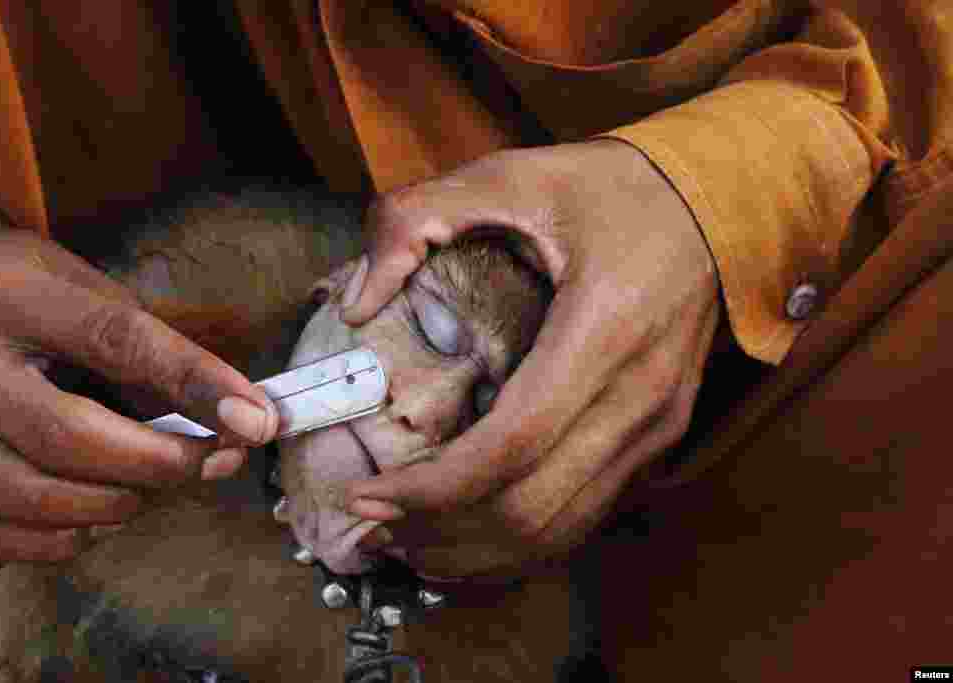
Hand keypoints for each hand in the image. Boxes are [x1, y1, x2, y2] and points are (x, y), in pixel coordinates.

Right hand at [0, 181, 276, 561]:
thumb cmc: (23, 293)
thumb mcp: (84, 288)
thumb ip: (147, 350)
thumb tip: (233, 417)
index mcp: (8, 295)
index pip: (117, 342)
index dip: (197, 385)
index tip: (256, 419)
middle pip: (69, 436)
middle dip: (161, 463)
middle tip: (215, 461)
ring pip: (30, 495)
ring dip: (117, 504)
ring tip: (157, 483)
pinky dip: (56, 541)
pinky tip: (96, 520)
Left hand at [342, 140, 720, 577]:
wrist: (718, 208)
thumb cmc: (613, 191)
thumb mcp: (510, 174)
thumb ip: (416, 217)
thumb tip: (355, 301)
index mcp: (605, 329)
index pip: (512, 445)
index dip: (433, 487)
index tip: (367, 494)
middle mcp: (640, 396)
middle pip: (531, 507)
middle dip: (441, 532)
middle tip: (372, 526)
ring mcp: (657, 428)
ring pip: (560, 529)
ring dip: (477, 551)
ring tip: (408, 543)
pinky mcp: (657, 441)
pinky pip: (586, 517)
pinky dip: (522, 544)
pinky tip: (469, 538)